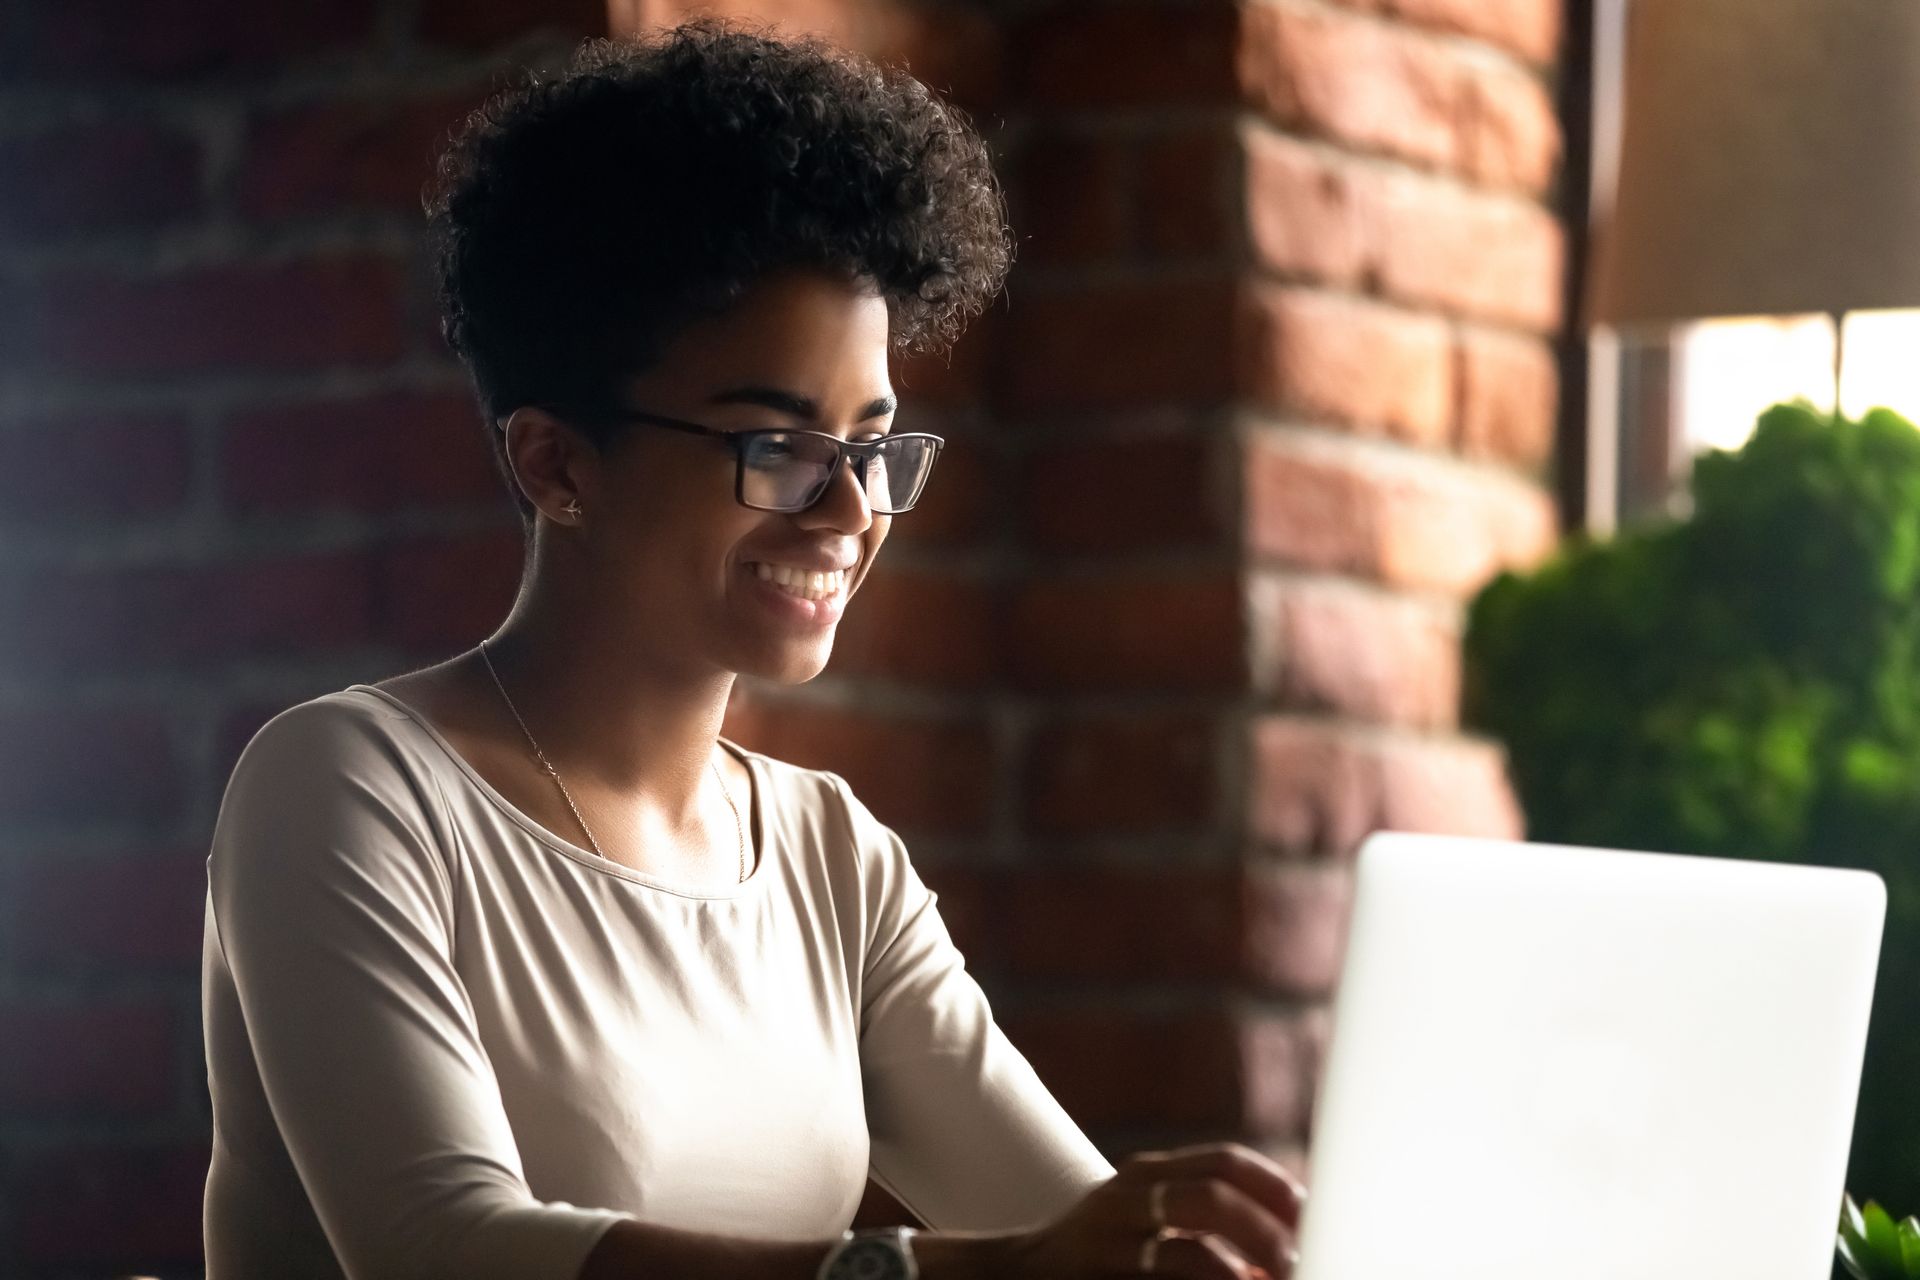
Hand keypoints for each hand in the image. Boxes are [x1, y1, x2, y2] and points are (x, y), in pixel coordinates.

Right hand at [1007, 1142, 1306, 1278]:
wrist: (1016, 1275)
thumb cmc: (1105, 1249)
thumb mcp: (1145, 1212)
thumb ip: (1203, 1213)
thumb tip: (1292, 1238)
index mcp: (1145, 1174)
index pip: (1221, 1162)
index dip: (1273, 1186)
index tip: (1309, 1214)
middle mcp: (1124, 1201)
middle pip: (1207, 1199)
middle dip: (1262, 1231)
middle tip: (1296, 1261)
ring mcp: (1106, 1248)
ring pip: (1186, 1257)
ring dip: (1237, 1276)